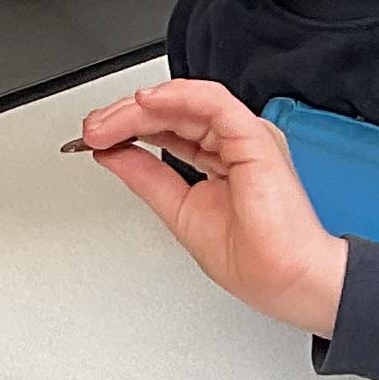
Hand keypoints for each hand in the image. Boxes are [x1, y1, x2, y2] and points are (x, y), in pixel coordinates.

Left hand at [76, 79, 349, 334]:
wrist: (287, 281)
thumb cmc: (256, 261)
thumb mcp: (180, 211)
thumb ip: (147, 178)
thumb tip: (112, 154)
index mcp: (220, 161)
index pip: (167, 131)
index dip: (126, 130)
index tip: (92, 140)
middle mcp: (233, 145)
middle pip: (171, 113)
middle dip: (124, 117)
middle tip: (91, 130)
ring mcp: (245, 138)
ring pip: (185, 103)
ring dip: (139, 108)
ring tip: (106, 123)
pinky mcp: (255, 138)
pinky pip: (212, 103)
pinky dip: (176, 97)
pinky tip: (146, 104)